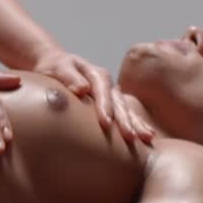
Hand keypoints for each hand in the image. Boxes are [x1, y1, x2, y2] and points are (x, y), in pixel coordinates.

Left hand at [32, 50, 154, 146]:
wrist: (57, 65)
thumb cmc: (54, 68)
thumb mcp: (57, 68)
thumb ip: (69, 77)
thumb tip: (82, 88)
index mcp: (95, 73)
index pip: (102, 91)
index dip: (105, 106)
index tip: (106, 123)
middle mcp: (107, 83)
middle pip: (118, 102)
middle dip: (125, 120)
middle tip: (130, 137)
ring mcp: (112, 93)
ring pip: (126, 109)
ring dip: (136, 123)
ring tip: (147, 138)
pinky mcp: (113, 103)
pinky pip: (127, 114)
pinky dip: (138, 124)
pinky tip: (147, 136)